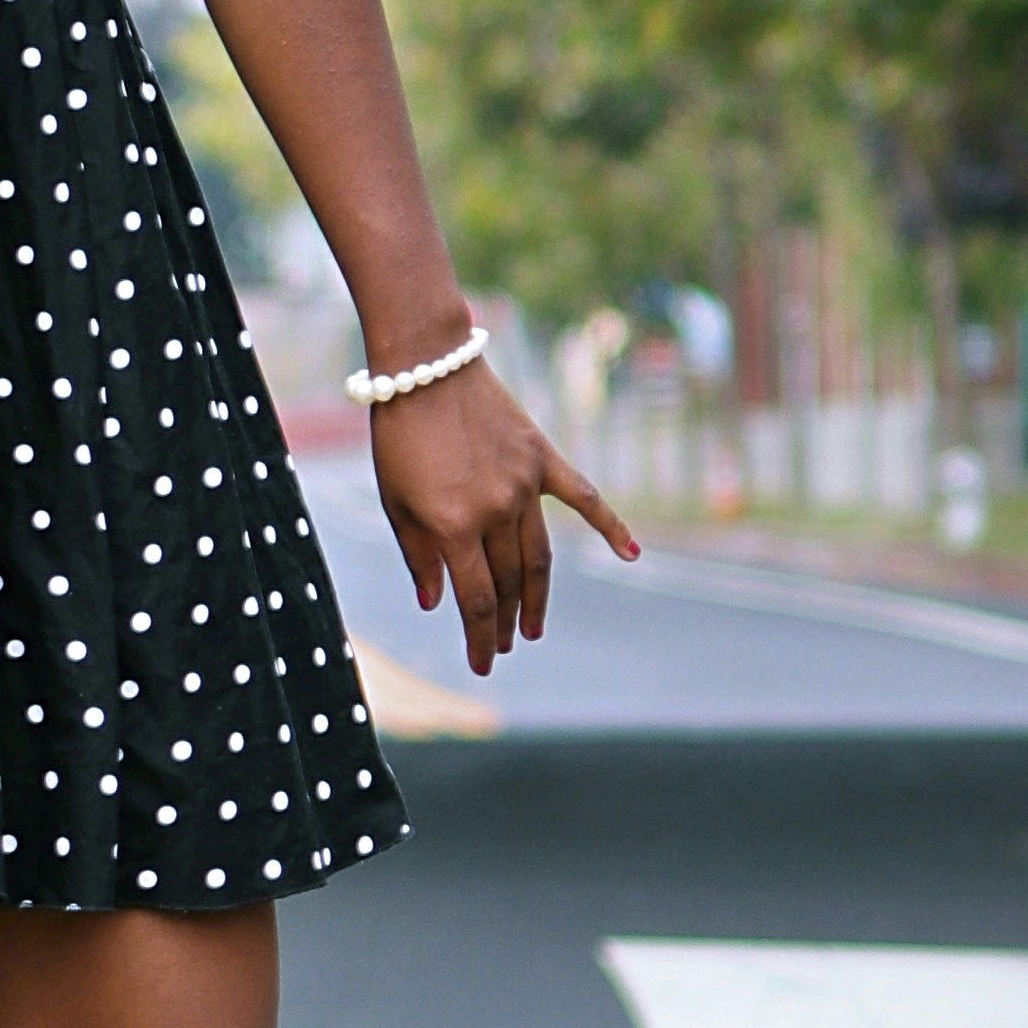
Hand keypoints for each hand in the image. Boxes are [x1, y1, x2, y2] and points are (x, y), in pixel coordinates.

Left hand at [370, 356, 638, 671]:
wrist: (426, 364)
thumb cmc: (400, 434)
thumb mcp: (395, 499)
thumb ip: (417, 554)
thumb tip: (435, 602)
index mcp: (453, 524)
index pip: (475, 599)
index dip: (478, 637)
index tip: (481, 663)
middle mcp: (495, 510)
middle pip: (507, 582)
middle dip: (503, 621)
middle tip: (501, 645)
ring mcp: (525, 485)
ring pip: (538, 555)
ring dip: (536, 595)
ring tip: (531, 628)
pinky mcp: (542, 460)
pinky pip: (584, 498)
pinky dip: (610, 526)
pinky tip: (632, 553)